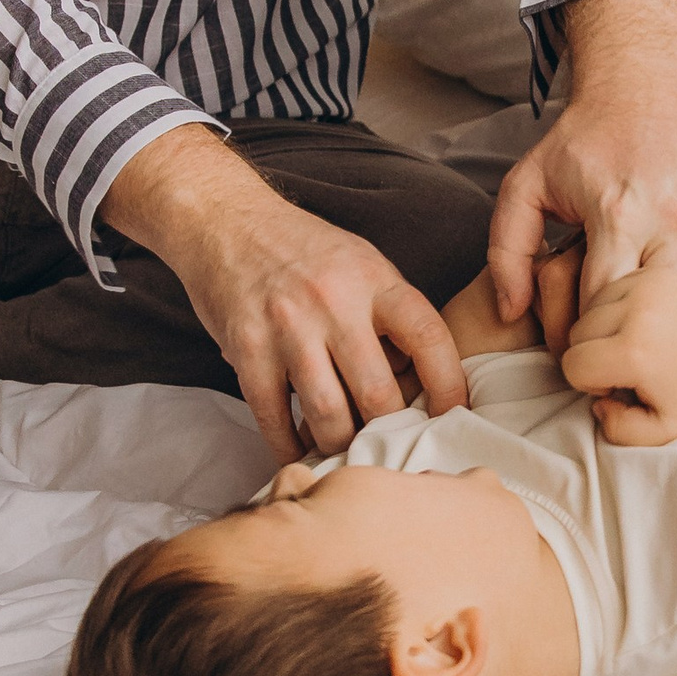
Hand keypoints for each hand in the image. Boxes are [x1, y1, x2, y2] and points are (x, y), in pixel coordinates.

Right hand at [105, 127, 464, 464]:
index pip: (428, 336)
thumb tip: (421, 385)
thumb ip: (391, 317)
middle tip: (389, 444)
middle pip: (378, 393)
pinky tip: (298, 455)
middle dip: (387, 431)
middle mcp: (334, 302)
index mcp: (374, 279)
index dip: (448, 384)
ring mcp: (287, 327)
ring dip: (339, 445)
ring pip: (328, 415)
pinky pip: (273, 416)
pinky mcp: (246, 349)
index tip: (451, 416)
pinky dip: (287, 447)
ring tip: (345, 451)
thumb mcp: (362, 265)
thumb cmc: (303, 250)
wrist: (226, 220)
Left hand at [489, 0, 676, 320]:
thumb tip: (512, 313)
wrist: (642, 82)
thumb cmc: (583, 140)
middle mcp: (676, 218)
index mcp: (618, 215)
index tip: (584, 343)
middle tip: (628, 347)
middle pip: (668, 314)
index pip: (606, 307)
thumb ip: (507, 250)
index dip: (590, 337)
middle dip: (646, 341)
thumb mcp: (527, 185)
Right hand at [558, 270, 676, 446]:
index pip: (573, 365)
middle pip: (576, 332)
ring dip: (601, 328)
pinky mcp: (653, 272)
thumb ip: (620, 430)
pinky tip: (641, 324)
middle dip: (592, 354)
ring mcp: (646, 284)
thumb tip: (599, 403)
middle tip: (626, 366)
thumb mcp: (666, 429)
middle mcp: (637, 310)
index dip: (590, 383)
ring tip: (633, 343)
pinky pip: (609, 287)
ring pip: (588, 306)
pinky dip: (615, 307)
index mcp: (636, 352)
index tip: (620, 386)